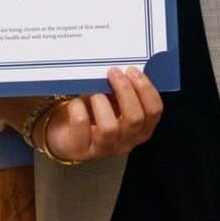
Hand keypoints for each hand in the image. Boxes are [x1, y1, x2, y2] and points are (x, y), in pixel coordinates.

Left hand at [38, 68, 162, 162]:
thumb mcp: (113, 101)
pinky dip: (78, 107)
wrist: (65, 135)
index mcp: (140, 130)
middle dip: (125, 91)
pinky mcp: (81, 150)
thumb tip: (124, 69)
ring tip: (94, 92)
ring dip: (101, 102)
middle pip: (135, 118)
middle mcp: (126, 143)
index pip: (154, 111)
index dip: (145, 89)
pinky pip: (82, 124)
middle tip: (113, 72)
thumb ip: (122, 90)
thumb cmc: (94, 114)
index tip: (132, 70)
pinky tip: (76, 102)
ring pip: (109, 127)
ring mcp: (104, 149)